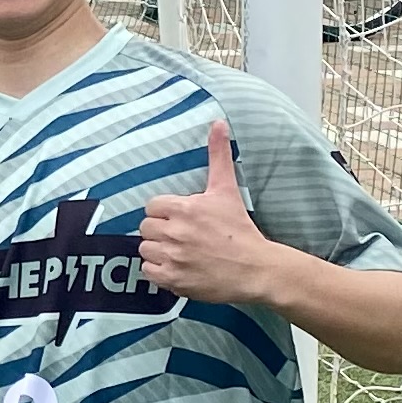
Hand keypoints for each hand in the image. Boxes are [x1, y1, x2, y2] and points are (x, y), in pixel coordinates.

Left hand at [137, 120, 285, 309]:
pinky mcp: (173, 279)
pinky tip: (177, 266)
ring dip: (158, 250)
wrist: (256, 269)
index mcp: (184, 208)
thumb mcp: (227, 189)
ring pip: (145, 249)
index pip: (152, 206)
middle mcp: (175, 232)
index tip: (181, 217)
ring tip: (179, 251)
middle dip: (161, 230)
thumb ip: (218, 155)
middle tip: (181, 235)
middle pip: (146, 227)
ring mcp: (173, 257)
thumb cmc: (240, 229)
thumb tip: (218, 123)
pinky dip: (159, 270)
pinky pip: (148, 271)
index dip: (164, 212)